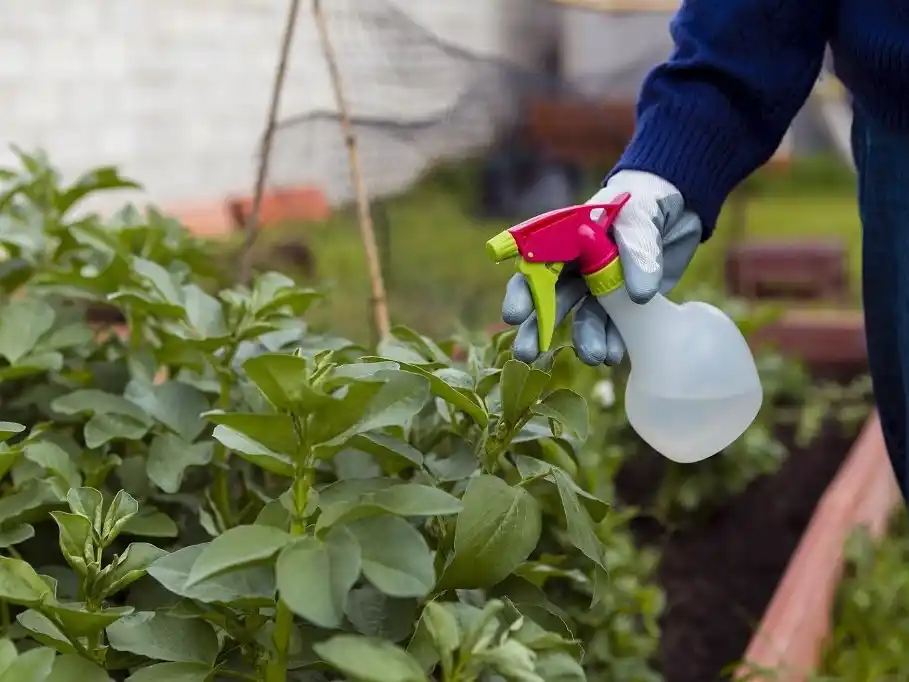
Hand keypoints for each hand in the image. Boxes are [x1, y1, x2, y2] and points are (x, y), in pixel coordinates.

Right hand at [501, 170, 702, 365]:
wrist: (682, 206)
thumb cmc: (649, 199)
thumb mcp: (641, 214)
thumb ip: (637, 248)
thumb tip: (638, 295)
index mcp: (566, 239)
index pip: (535, 266)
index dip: (523, 292)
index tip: (515, 316)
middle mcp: (577, 266)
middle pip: (551, 299)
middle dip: (539, 328)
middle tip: (527, 354)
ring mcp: (600, 287)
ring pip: (584, 317)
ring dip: (585, 339)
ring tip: (594, 358)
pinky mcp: (625, 303)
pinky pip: (615, 326)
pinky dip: (614, 341)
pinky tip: (615, 355)